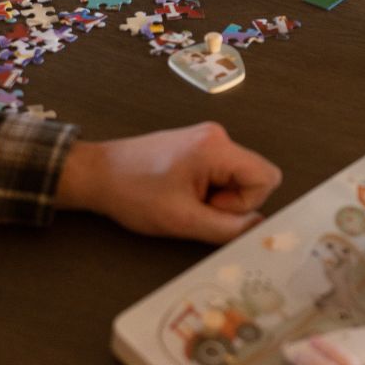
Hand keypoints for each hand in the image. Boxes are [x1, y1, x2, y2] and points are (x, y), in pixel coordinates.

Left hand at [56, 122, 280, 243]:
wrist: (98, 174)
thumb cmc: (133, 192)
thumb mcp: (182, 220)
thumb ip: (227, 228)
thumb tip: (260, 229)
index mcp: (217, 147)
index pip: (266, 177)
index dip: (246, 203)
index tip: (213, 209)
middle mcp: (218, 136)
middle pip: (253, 176)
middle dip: (231, 201)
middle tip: (196, 207)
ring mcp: (207, 139)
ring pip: (237, 177)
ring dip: (217, 197)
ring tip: (183, 200)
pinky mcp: (198, 146)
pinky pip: (222, 172)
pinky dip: (208, 189)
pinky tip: (180, 193)